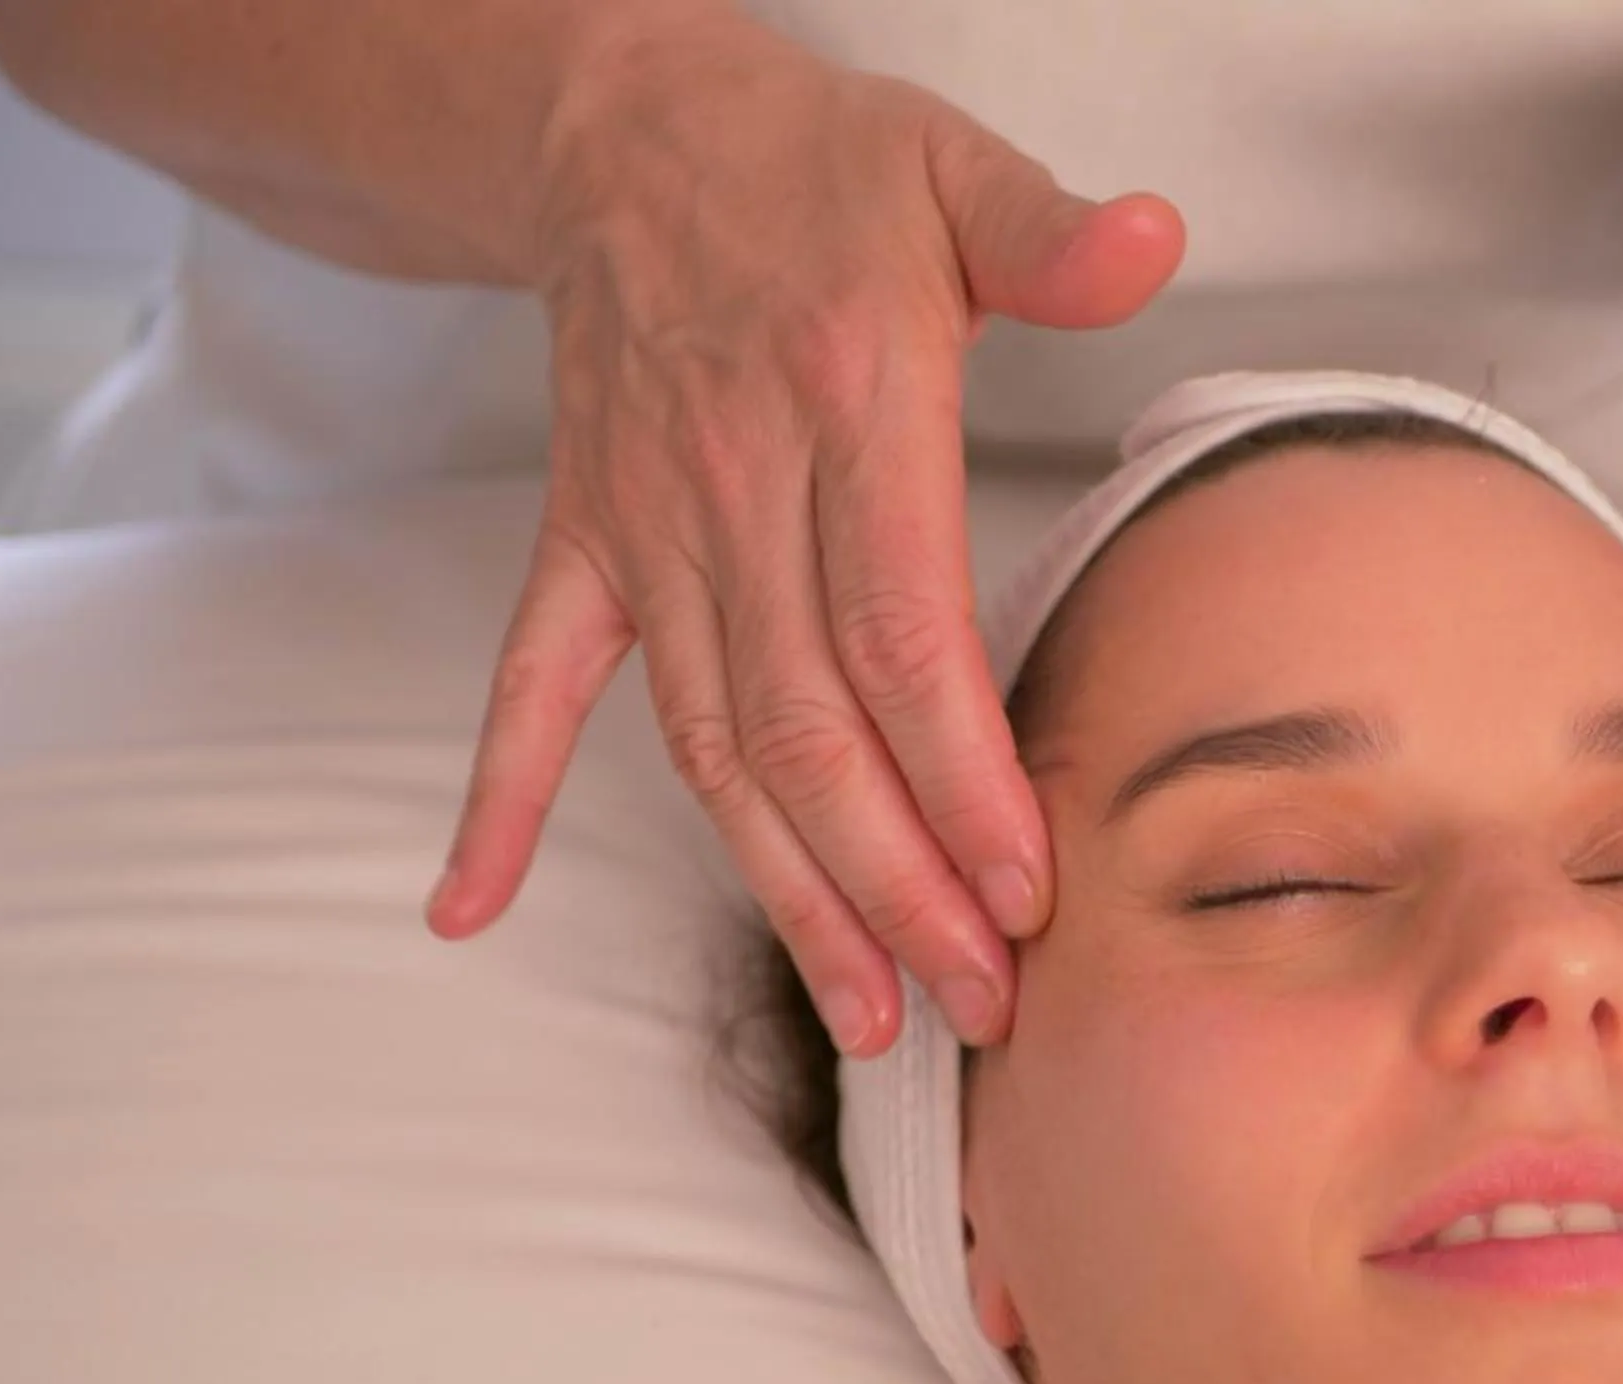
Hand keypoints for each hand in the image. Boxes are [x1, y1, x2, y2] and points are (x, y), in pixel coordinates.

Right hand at [422, 15, 1185, 1055]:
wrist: (618, 126)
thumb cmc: (812, 170)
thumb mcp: (953, 169)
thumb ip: (1051, 229)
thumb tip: (1154, 245)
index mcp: (846, 409)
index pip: (905, 637)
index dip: (959, 782)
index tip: (1022, 896)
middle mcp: (736, 490)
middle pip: (815, 731)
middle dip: (899, 888)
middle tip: (977, 1005)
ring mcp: (648, 531)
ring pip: (713, 747)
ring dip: (786, 893)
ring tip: (863, 1018)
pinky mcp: (586, 543)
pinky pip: (531, 684)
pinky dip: (497, 795)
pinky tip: (468, 902)